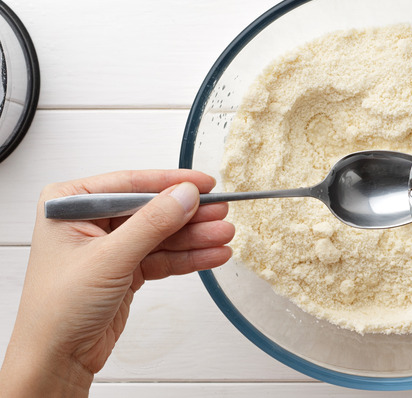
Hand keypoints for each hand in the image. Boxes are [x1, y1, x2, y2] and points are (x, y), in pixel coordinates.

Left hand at [0, 170, 234, 396]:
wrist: (56, 359)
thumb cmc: (57, 309)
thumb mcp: (109, 258)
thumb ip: (152, 223)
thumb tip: (185, 195)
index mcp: (70, 204)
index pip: (130, 184)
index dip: (170, 183)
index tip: (204, 184)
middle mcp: (89, 221)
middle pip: (151, 209)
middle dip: (189, 216)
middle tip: (221, 214)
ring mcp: (110, 246)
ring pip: (162, 234)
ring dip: (195, 238)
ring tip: (224, 236)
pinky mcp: (126, 269)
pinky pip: (163, 256)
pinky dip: (188, 257)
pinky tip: (212, 254)